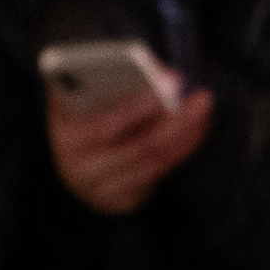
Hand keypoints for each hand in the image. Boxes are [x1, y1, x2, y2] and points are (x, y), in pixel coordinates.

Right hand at [48, 83, 213, 216]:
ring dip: (185, 133)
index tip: (168, 83)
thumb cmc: (80, 117)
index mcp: (67, 138)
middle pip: (140, 146)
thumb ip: (103, 79)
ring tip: (202, 107)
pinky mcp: (124, 201)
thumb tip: (157, 68)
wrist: (73, 163)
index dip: (137, 107)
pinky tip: (197, 127)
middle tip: (201, 97)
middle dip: (175, 120)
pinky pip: (161, 172)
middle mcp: (82, 170)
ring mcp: (103, 190)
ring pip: (156, 161)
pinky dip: (182, 148)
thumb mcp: (78, 95)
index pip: (104, 127)